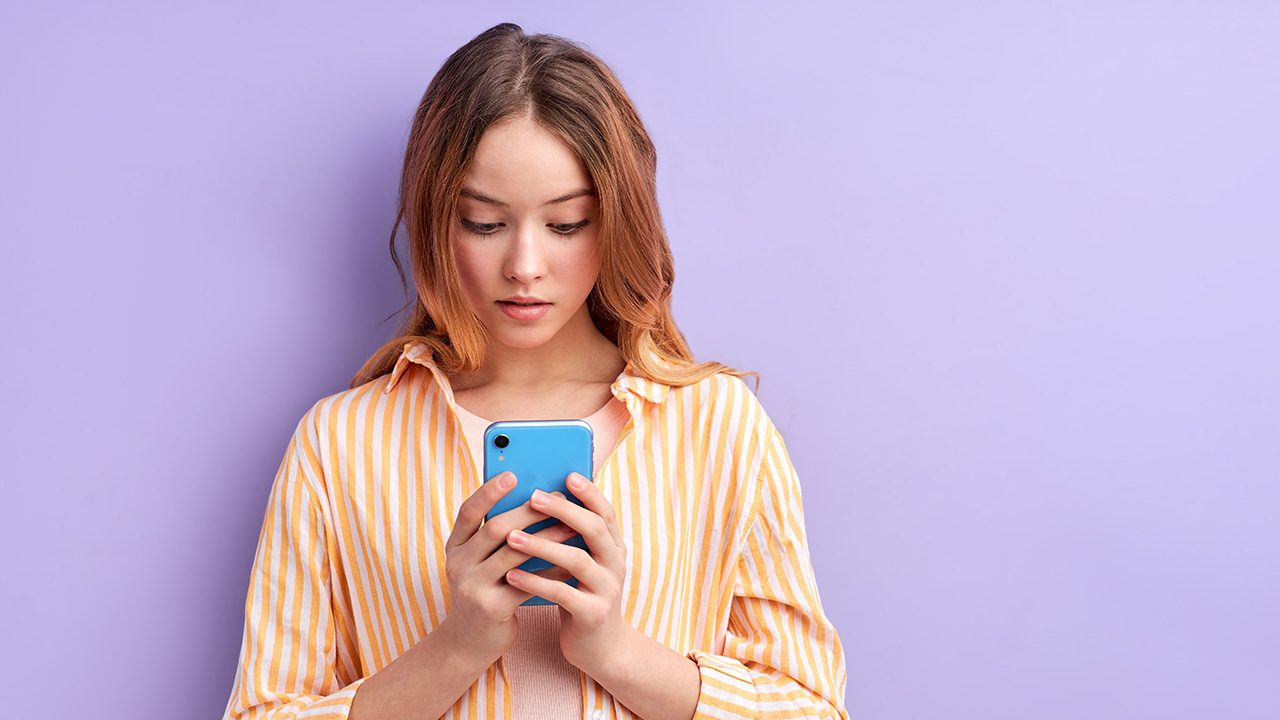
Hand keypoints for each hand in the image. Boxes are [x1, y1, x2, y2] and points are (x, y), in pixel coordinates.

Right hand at [439, 471, 579, 666]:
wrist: (469, 642)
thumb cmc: (484, 590)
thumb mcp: (480, 561)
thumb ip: (496, 536)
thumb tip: (536, 500)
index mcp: (455, 546)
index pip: (468, 511)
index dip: (489, 492)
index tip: (512, 474)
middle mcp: (458, 563)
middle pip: (495, 528)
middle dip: (530, 511)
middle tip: (559, 499)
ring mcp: (472, 587)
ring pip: (515, 553)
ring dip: (547, 537)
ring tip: (572, 526)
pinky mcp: (491, 608)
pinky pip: (528, 582)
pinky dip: (550, 570)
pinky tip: (570, 562)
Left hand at [502, 472, 630, 673]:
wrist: (600, 647)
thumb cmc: (582, 595)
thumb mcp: (582, 563)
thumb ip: (570, 538)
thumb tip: (539, 501)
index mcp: (614, 548)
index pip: (606, 513)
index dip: (589, 493)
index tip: (567, 475)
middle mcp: (615, 564)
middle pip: (594, 529)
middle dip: (563, 511)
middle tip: (533, 497)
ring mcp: (607, 590)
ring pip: (577, 561)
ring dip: (543, 546)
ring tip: (512, 537)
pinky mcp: (593, 614)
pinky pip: (563, 594)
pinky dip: (537, 583)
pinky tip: (512, 576)